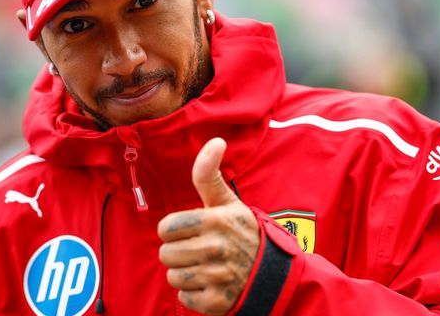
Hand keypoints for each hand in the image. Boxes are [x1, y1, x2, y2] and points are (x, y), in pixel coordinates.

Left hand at [158, 138, 259, 314]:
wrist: (274, 273)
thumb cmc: (243, 232)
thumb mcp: (228, 202)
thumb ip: (209, 174)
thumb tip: (216, 140)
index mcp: (215, 220)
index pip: (165, 228)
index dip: (174, 231)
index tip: (191, 231)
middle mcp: (216, 248)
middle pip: (165, 254)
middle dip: (179, 253)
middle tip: (199, 250)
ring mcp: (218, 277)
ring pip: (173, 277)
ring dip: (185, 274)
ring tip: (205, 267)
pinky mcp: (218, 301)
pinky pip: (185, 298)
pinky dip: (194, 295)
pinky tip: (211, 284)